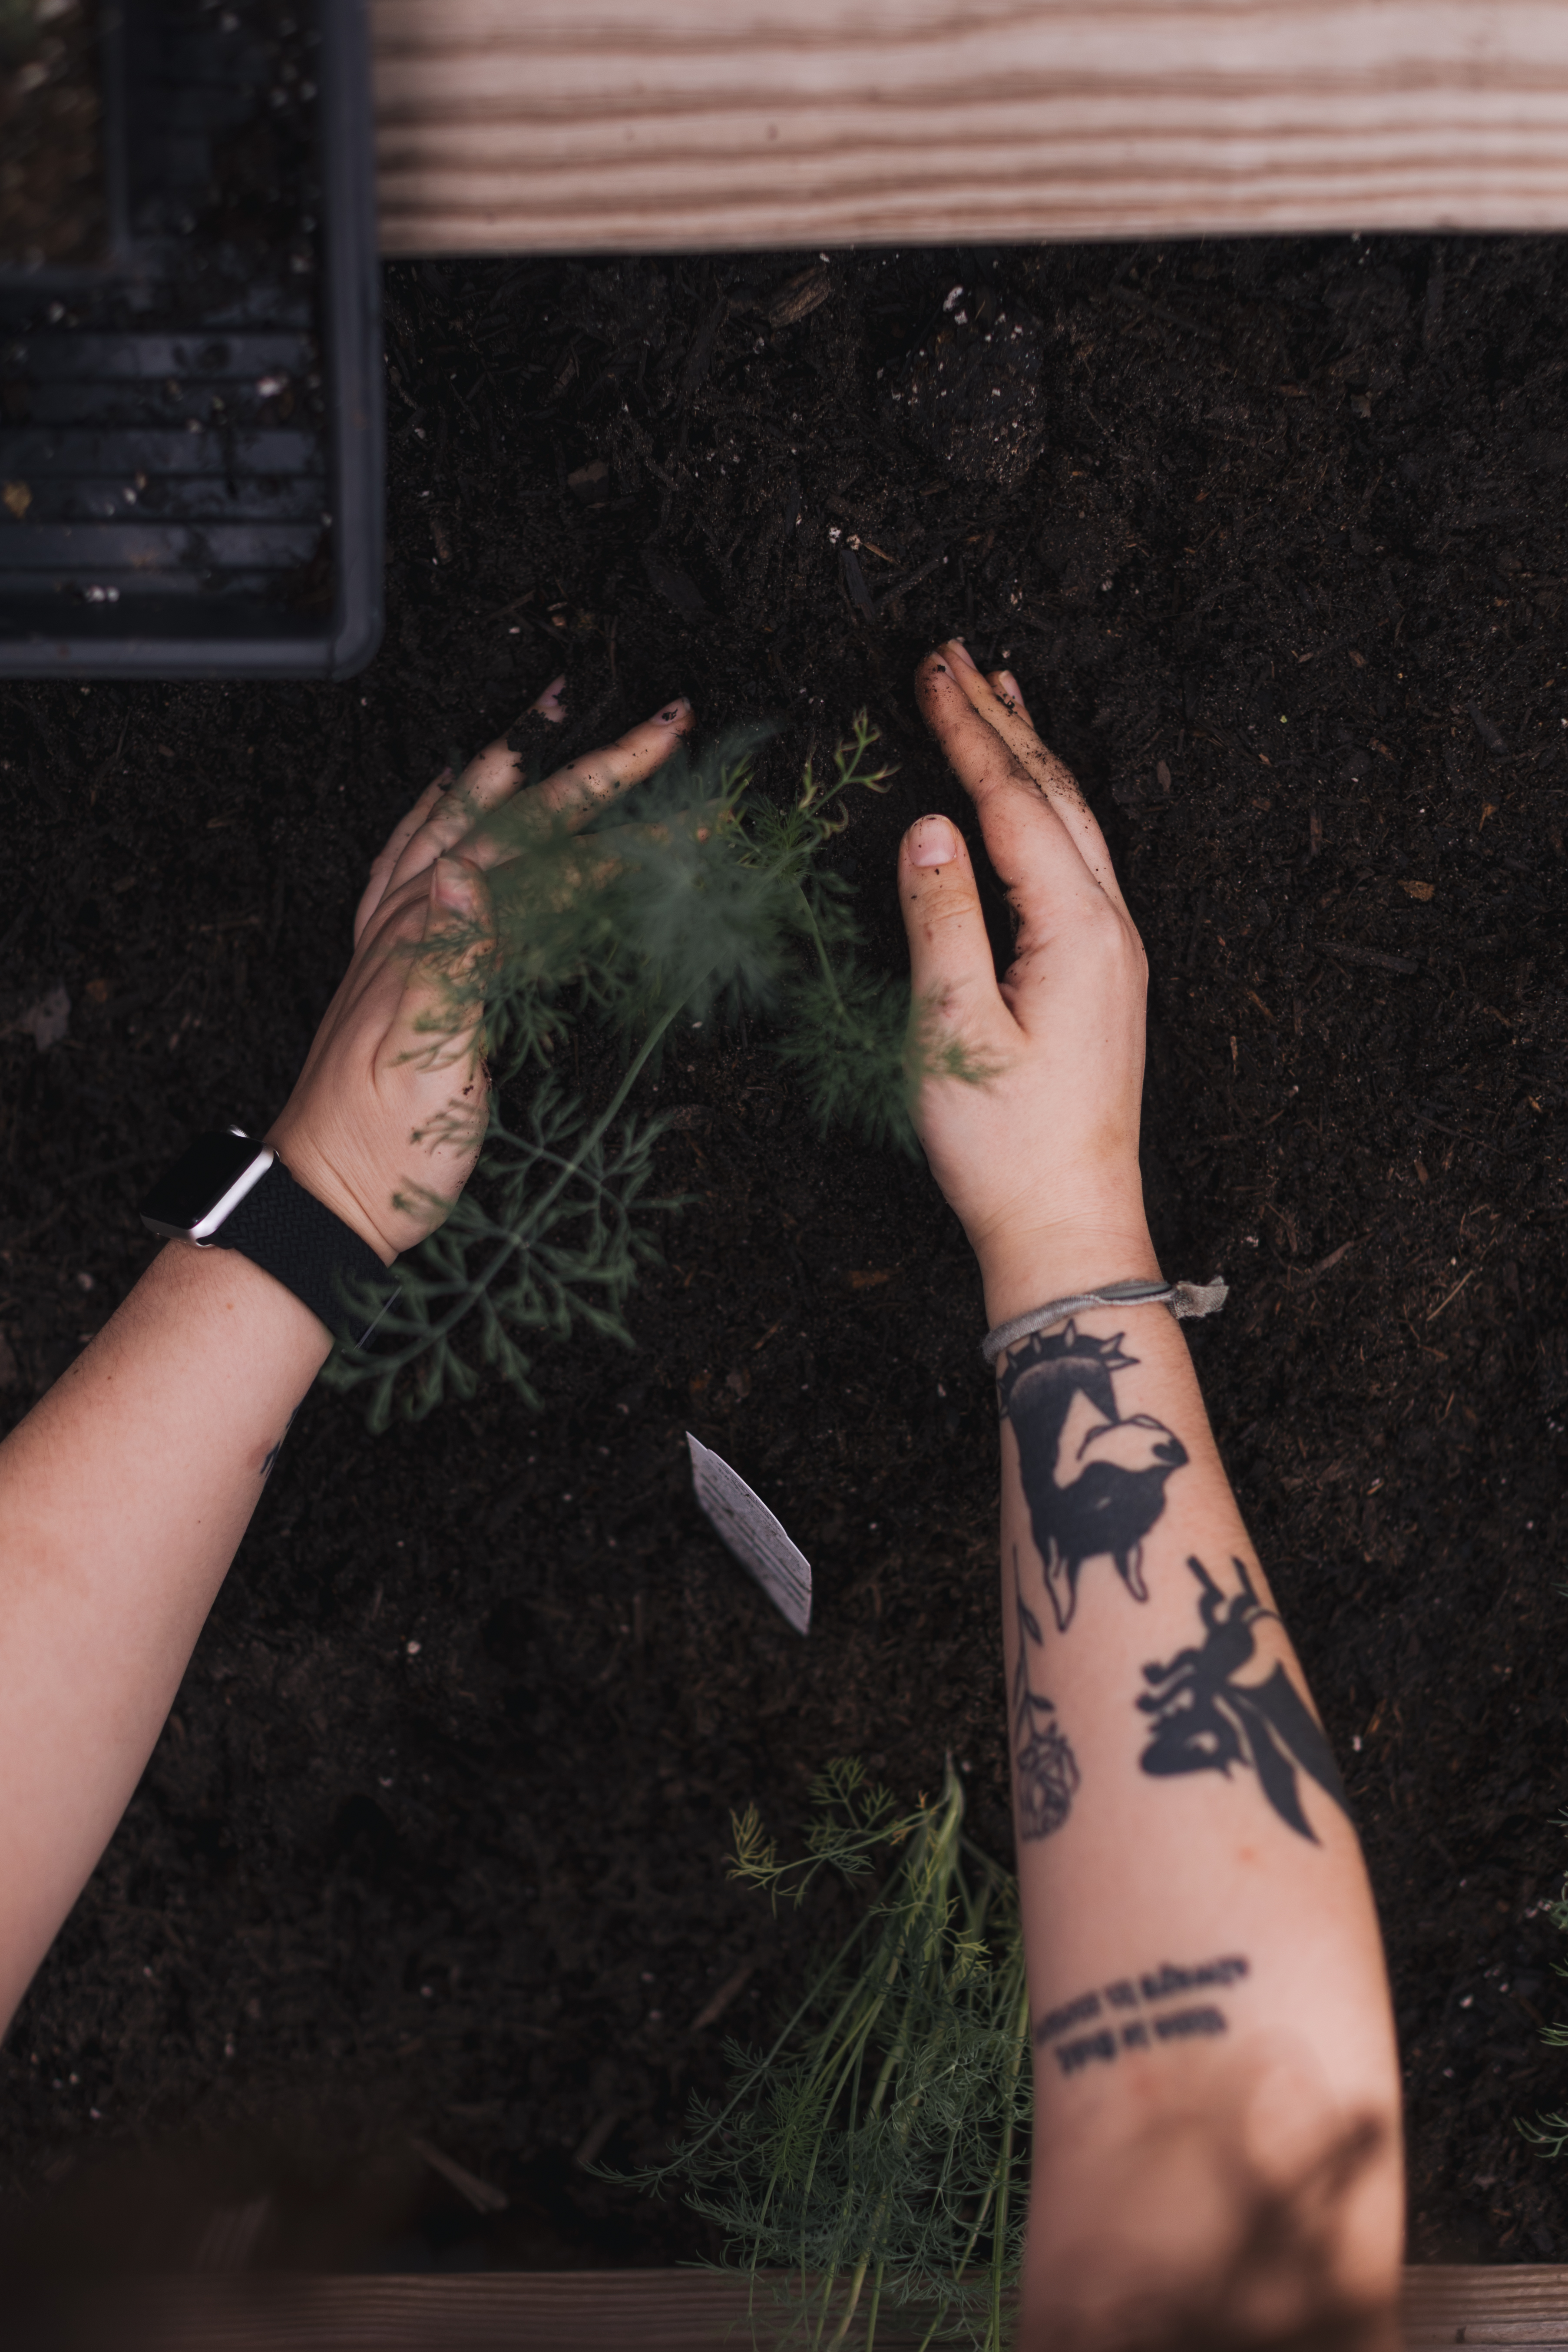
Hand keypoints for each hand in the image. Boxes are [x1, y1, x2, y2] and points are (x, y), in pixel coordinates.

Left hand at [267, 680, 695, 1260]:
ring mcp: (397, 938)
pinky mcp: (392, 964)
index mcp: (432, 943)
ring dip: (516, 766)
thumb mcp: (427, 1070)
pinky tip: (455, 800)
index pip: (549, 867)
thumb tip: (465, 875)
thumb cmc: (384, 1151)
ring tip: (555, 716)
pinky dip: (441, 817)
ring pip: (463, 823)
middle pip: (514, 823)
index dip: (628, 838)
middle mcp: (412, 924)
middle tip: (662, 730)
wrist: (323, 1199)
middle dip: (593, 769)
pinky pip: (412, 861)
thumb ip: (448, 965)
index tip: (694, 821)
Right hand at [897, 641, 1156, 1321]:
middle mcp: (1110, 929)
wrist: (1070, 1225)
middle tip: (957, 655)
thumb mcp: (953, 1031)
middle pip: (1055, 797)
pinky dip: (1045, 810)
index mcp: (1076, 931)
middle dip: (1002, 721)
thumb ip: (941, 921)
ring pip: (1074, 824)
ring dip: (1032, 756)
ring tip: (1001, 695)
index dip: (969, 732)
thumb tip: (928, 827)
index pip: (1014, 803)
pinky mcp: (1103, 979)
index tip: (931, 670)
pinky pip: (1077, 862)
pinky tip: (1027, 802)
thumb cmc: (1006, 1144)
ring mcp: (1114, 953)